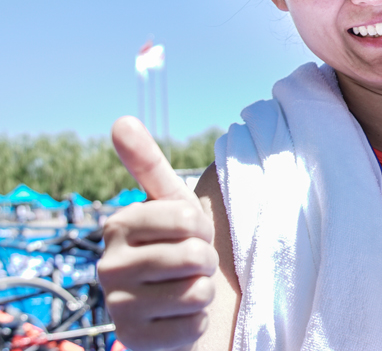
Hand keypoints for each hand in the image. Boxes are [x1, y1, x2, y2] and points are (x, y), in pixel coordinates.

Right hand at [97, 117, 217, 350]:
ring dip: (204, 291)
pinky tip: (179, 319)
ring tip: (186, 289)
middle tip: (192, 265)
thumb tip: (120, 120)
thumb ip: (148, 163)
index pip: (189, 218)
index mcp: (118, 225)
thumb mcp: (171, 202)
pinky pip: (193, 326)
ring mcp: (117, 306)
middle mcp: (107, 266)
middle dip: (206, 261)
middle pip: (194, 256)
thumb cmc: (178, 245)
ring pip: (196, 291)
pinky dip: (197, 323)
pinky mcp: (133, 340)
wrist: (177, 304)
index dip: (203, 228)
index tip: (191, 233)